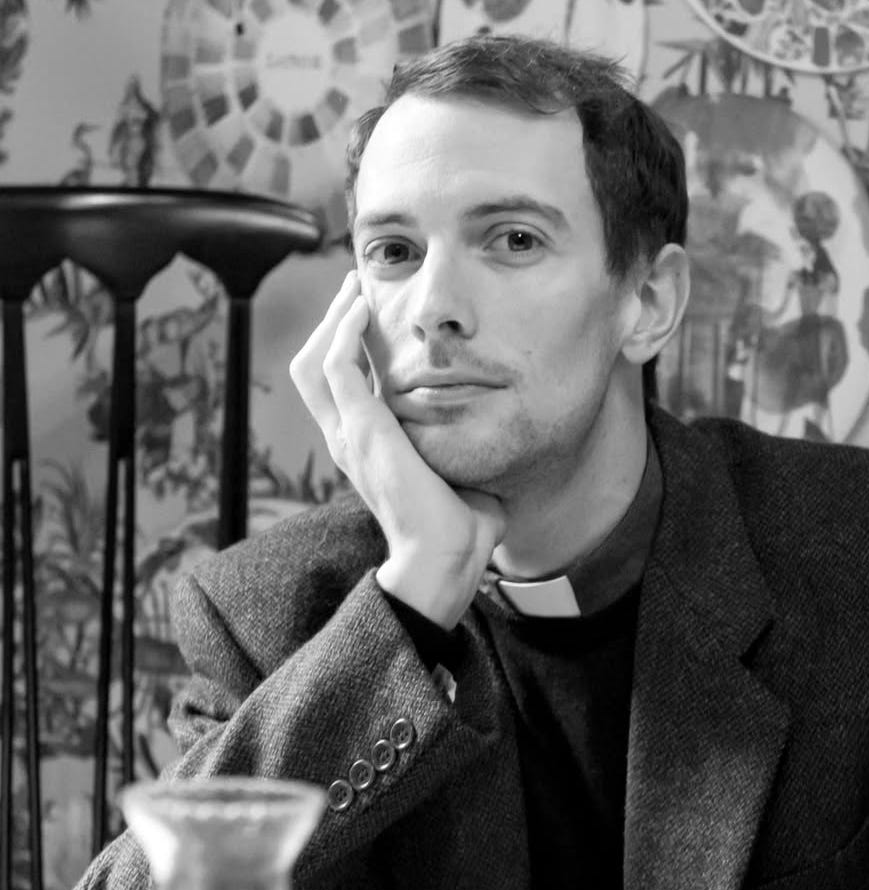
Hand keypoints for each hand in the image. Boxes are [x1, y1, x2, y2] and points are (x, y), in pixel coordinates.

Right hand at [289, 271, 505, 628]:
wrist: (448, 558)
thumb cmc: (462, 526)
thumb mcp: (454, 469)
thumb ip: (459, 445)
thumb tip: (492, 429)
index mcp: (366, 448)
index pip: (338, 385)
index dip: (345, 346)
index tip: (369, 314)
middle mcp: (348, 439)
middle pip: (314, 366)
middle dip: (331, 323)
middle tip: (356, 290)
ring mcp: (350, 435)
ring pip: (315, 360)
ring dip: (332, 320)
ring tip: (355, 291)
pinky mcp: (362, 431)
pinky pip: (336, 366)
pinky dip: (343, 332)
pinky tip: (361, 308)